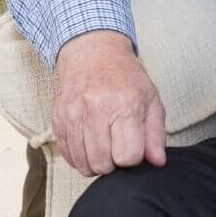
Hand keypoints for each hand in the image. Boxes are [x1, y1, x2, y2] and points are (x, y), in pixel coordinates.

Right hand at [53, 31, 166, 176]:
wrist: (92, 51)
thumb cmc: (124, 76)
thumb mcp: (150, 98)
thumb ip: (155, 133)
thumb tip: (157, 162)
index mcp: (124, 106)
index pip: (127, 157)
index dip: (133, 157)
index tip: (133, 145)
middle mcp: (96, 111)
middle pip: (103, 165)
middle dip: (114, 162)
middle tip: (117, 144)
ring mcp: (73, 116)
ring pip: (84, 164)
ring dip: (96, 161)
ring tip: (104, 143)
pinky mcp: (58, 120)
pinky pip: (68, 156)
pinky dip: (80, 156)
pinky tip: (89, 141)